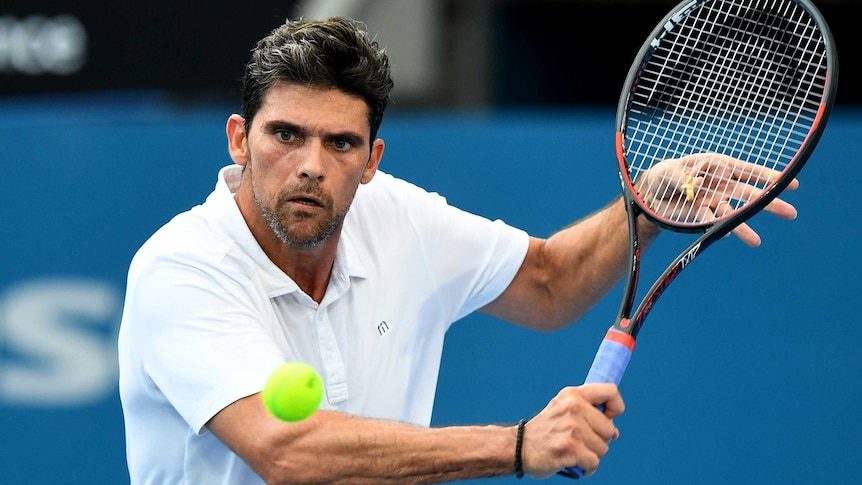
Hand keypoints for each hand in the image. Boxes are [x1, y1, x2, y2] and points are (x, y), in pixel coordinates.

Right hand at [521, 383, 623, 477]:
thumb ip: (589, 413)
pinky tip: (573, 463)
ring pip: (603, 448)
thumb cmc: (545, 430)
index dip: (616, 407)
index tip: (608, 417)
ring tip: (573, 451)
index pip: (610, 391)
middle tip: (579, 440)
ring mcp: (571, 429)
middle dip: (599, 440)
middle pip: (610, 429)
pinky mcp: (569, 449)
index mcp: (572, 395)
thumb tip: (615, 432)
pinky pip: (593, 463)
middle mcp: (573, 408)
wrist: (518, 447)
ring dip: (591, 455)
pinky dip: (586, 468)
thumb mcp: (563, 409)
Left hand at [637, 153, 798, 246]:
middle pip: (747, 193)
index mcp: (716, 166)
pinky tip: (728, 233)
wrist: (648, 194)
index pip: (746, 171)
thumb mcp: (666, 172)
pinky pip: (713, 222)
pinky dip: (720, 227)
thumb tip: (698, 184)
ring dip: (743, 226)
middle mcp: (719, 184)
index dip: (767, 176)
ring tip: (755, 242)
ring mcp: (712, 200)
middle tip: (790, 213)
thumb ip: (681, 177)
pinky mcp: (701, 215)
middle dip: (768, 203)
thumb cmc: (662, 175)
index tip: (788, 183)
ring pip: (732, 213)